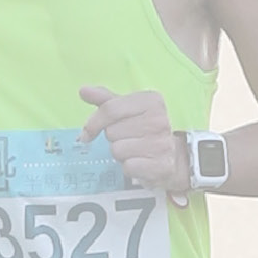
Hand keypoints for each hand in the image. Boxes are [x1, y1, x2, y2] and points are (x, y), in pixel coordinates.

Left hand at [83, 81, 200, 202]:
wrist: (174, 156)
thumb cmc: (144, 130)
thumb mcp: (128, 110)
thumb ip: (106, 100)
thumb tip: (83, 90)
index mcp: (152, 101)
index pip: (110, 109)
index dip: (94, 123)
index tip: (88, 133)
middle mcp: (160, 120)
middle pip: (112, 131)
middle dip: (114, 138)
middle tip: (128, 139)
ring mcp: (162, 143)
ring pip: (117, 150)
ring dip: (121, 153)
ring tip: (135, 150)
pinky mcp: (161, 165)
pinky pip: (128, 166)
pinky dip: (129, 167)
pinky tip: (140, 162)